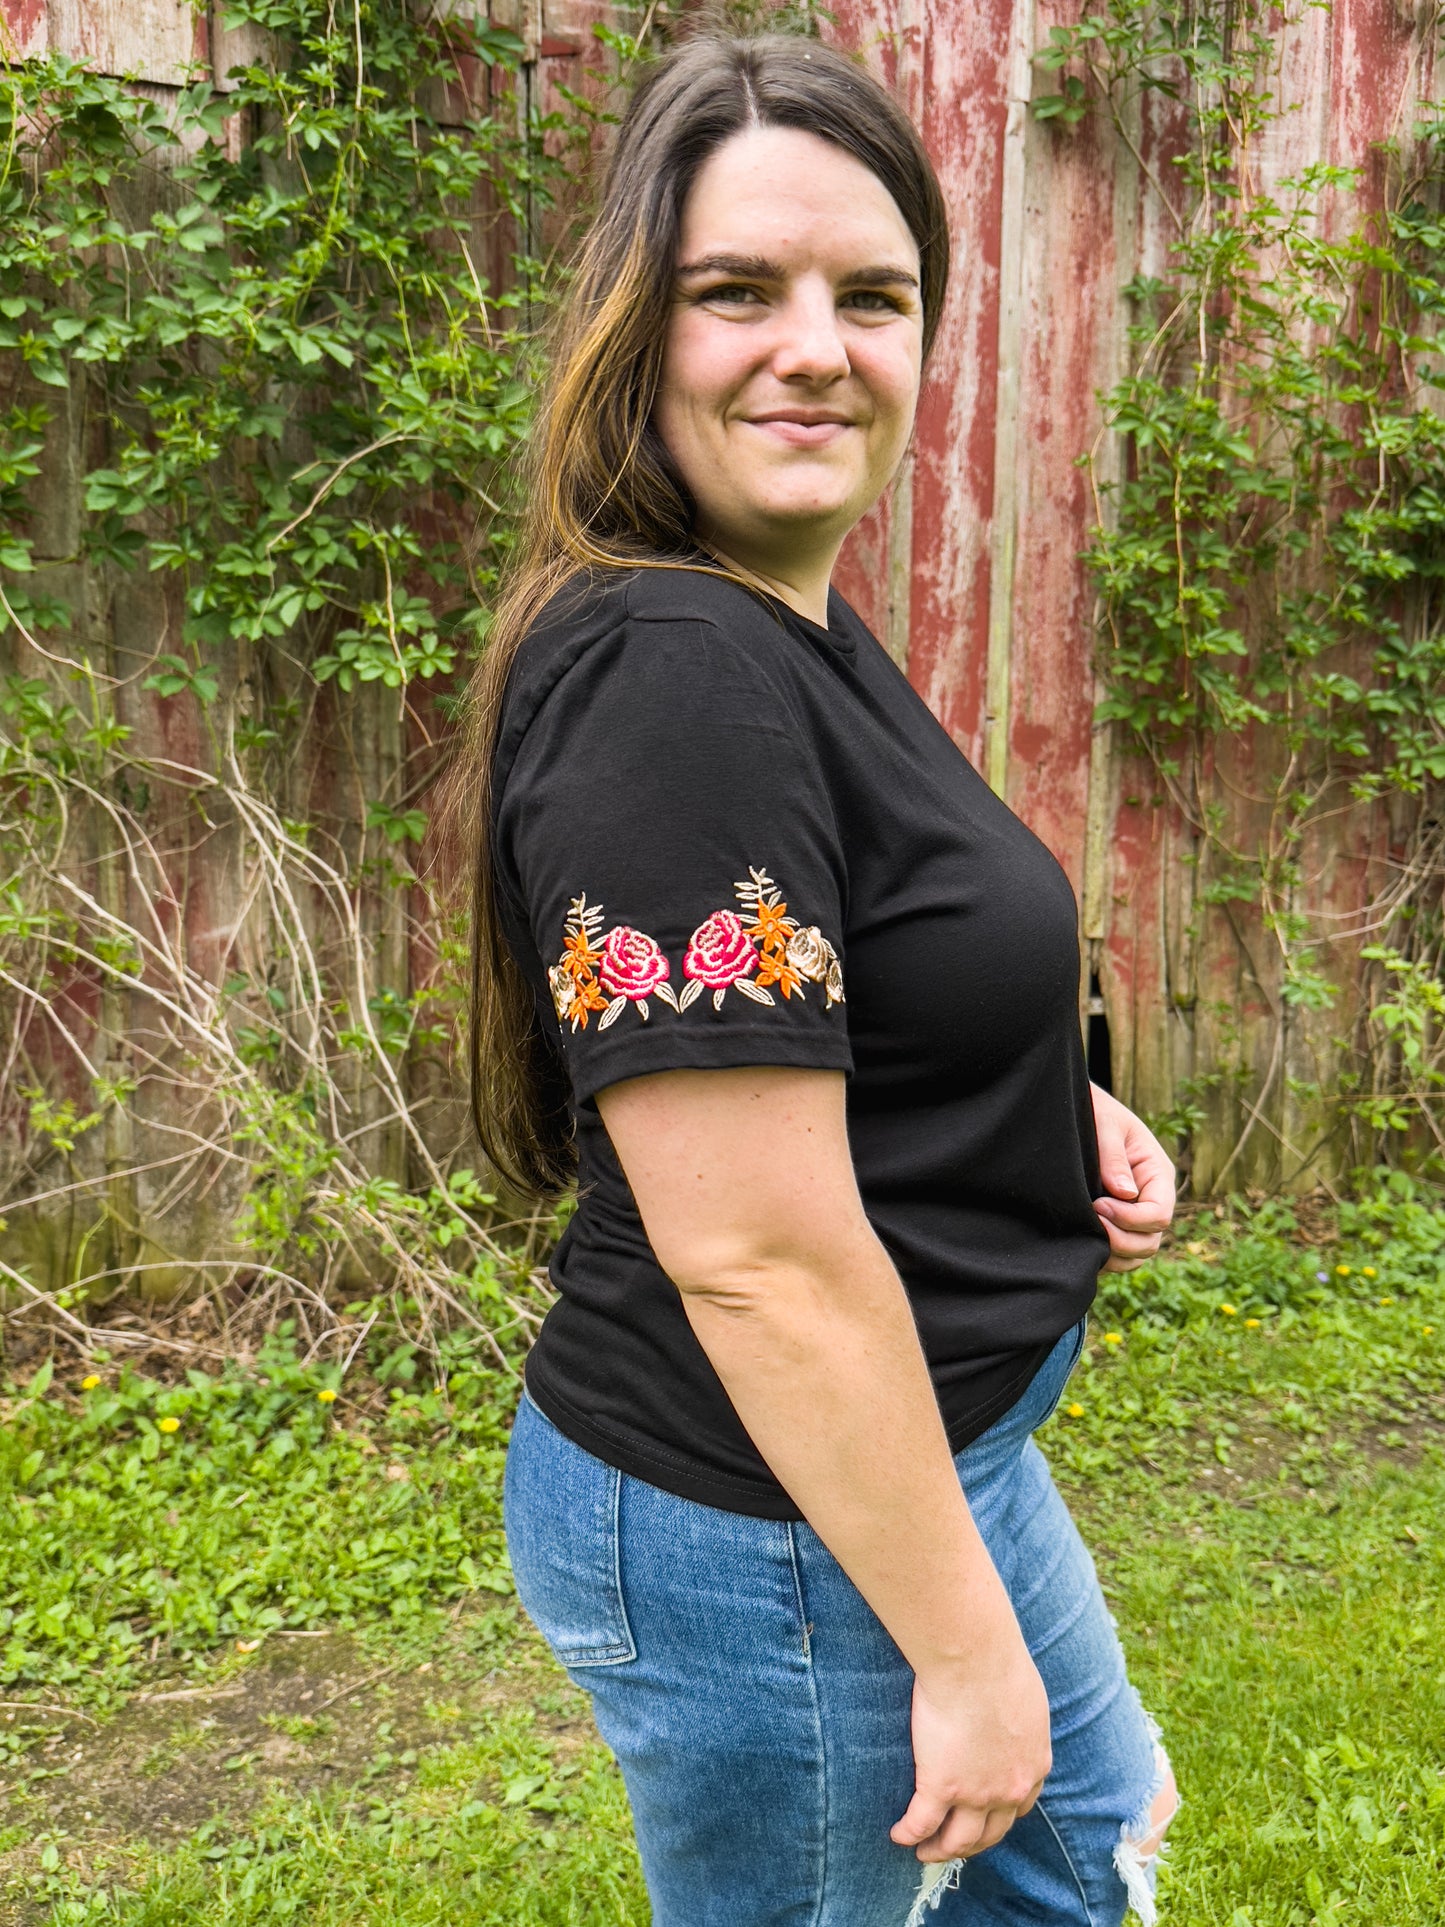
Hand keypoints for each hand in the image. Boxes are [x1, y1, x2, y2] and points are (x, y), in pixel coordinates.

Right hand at [890, 1643, 1051, 1862]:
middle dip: (970, 1844)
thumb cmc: (998, 1661)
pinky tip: (897, 1835)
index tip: (983, 1820)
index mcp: (1033, 1765)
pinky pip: (921, 1822)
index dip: (999, 1818)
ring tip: (923, 1850)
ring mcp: (977, 1793)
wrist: (974, 1659)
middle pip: (990, 1833)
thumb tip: (1011, 1714)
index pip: (1019, 1808)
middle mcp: (1010, 1789)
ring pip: (958, 1839)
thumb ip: (1019, 1719)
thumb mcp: (1025, 1697)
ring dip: (940, 1850)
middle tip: (952, 1846)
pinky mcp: (942, 1786)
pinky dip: (908, 1833)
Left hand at [1090, 1084, 1175, 1271]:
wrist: (1076, 1110)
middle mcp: (1152, 1198)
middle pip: (1151, 1241)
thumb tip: (1125, 1194)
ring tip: (1085, 1234)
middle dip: (1121, 1240)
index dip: (1131, 1219)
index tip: (1098, 1205)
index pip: (1159, 1214)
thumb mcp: (1105, 1125)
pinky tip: (1082, 1242)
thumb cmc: (1095, 1111)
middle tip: (1089, 1221)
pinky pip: (1120, 1255)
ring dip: (1113, 1253)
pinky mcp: (1117, 1223)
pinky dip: (1105, 1256)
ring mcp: (1135, 1214)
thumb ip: (1114, 1158)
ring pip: (1137, 1253)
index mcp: (1157, 1174)